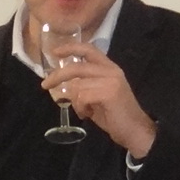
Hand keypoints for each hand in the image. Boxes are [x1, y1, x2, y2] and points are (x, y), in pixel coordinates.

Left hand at [42, 43, 156, 157]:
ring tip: (84, 112)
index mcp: (110, 68)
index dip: (71, 48)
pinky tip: (88, 115)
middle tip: (45, 85)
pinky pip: (82, 97)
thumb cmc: (115, 116)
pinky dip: (80, 108)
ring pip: (77, 86)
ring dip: (75, 102)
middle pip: (77, 66)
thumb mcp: (98, 95)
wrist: (135, 131)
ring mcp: (111, 81)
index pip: (89, 49)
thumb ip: (85, 85)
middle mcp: (111, 70)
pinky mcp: (109, 93)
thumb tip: (64, 85)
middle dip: (58, 76)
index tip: (55, 52)